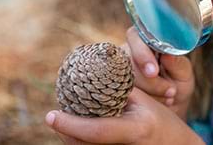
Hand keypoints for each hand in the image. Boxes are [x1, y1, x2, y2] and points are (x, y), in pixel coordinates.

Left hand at [45, 88, 203, 144]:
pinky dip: (79, 141)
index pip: (95, 131)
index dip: (70, 124)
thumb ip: (119, 92)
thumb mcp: (144, 103)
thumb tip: (89, 75)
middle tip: (54, 116)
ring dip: (69, 137)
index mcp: (135, 130)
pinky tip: (76, 131)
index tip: (50, 115)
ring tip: (63, 122)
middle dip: (64, 131)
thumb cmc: (162, 121)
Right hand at [123, 27, 194, 119]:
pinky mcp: (111, 87)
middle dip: (149, 81)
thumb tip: (167, 56)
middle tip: (170, 92)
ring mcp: (116, 69)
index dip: (142, 54)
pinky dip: (138, 102)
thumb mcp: (183, 74)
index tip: (153, 72)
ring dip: (148, 93)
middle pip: (127, 61)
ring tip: (168, 98)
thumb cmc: (176, 84)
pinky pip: (117, 94)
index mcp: (145, 39)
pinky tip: (154, 105)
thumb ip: (177, 64)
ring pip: (122, 79)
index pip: (135, 37)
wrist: (168, 109)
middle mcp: (127, 51)